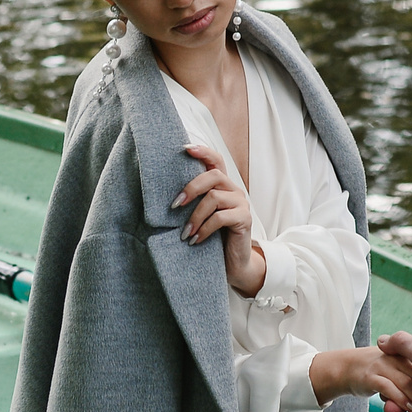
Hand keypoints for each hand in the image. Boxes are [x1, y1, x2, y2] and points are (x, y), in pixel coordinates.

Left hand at [175, 144, 265, 296]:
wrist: (233, 263)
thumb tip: (167, 196)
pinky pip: (221, 217)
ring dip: (195, 216)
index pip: (216, 160)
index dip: (203, 152)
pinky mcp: (245, 219)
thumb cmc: (213, 239)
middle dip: (191, 188)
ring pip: (214, 198)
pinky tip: (195, 240)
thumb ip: (193, 203)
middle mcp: (234, 190)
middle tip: (174, 206)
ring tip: (185, 233)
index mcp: (223, 186)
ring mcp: (241, 204)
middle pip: (213, 176)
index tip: (185, 148)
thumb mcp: (200, 217)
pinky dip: (204, 229)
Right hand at [308, 344, 411, 411]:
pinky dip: (400, 399)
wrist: (345, 367)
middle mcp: (399, 359)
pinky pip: (389, 387)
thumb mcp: (400, 368)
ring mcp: (384, 366)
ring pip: (406, 384)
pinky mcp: (371, 376)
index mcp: (409, 355)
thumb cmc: (376, 370)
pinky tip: (407, 410)